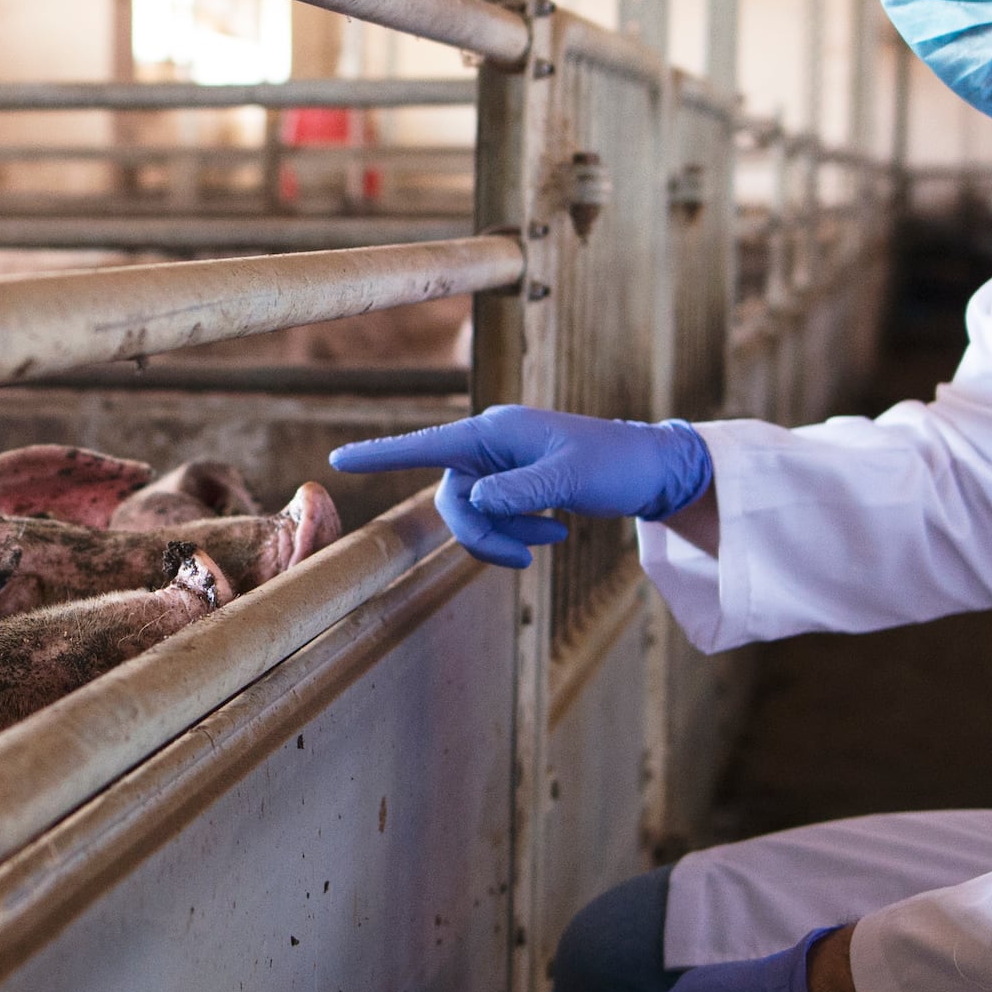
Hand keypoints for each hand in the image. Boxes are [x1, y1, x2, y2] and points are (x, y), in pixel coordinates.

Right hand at [328, 404, 713, 570]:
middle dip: (481, 535)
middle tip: (522, 558)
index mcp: (496, 432)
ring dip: (505, 537)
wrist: (651, 470)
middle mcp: (491, 446)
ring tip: (552, 538)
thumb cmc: (615, 464)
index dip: (382, 454)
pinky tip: (556, 533)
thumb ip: (519, 491)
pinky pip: (495, 519)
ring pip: (473, 515)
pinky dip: (518, 535)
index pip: (429, 444)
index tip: (339, 460)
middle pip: (452, 499)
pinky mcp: (516, 485)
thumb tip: (473, 503)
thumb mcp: (569, 479)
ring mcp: (503, 467)